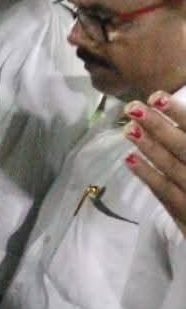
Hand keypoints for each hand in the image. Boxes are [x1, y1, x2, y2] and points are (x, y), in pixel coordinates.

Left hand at [125, 91, 185, 229]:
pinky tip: (129, 157)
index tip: (156, 97)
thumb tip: (171, 112)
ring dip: (149, 147)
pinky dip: (147, 174)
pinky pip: (164, 191)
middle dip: (158, 126)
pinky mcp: (185, 211)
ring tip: (128, 129)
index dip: (178, 113)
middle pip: (184, 146)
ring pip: (172, 167)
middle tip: (132, 108)